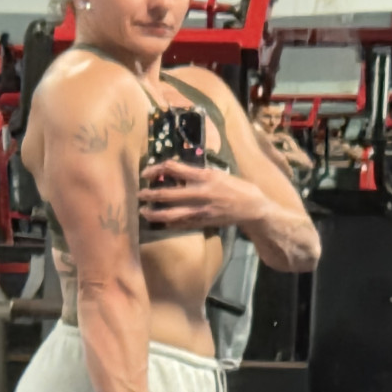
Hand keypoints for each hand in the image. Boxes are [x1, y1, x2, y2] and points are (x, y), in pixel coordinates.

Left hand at [139, 160, 265, 234]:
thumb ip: (198, 173)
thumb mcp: (218, 174)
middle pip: (168, 193)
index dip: (156, 169)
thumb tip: (177, 172)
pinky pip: (181, 224)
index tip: (146, 172)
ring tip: (144, 212)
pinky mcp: (203, 223)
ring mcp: (201, 210)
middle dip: (150, 194)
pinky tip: (160, 221)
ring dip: (155, 213)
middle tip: (139, 194)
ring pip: (171, 213)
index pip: (174, 168)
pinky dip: (168, 223)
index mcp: (205, 176)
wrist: (253, 209)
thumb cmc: (237, 187)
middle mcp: (201, 193)